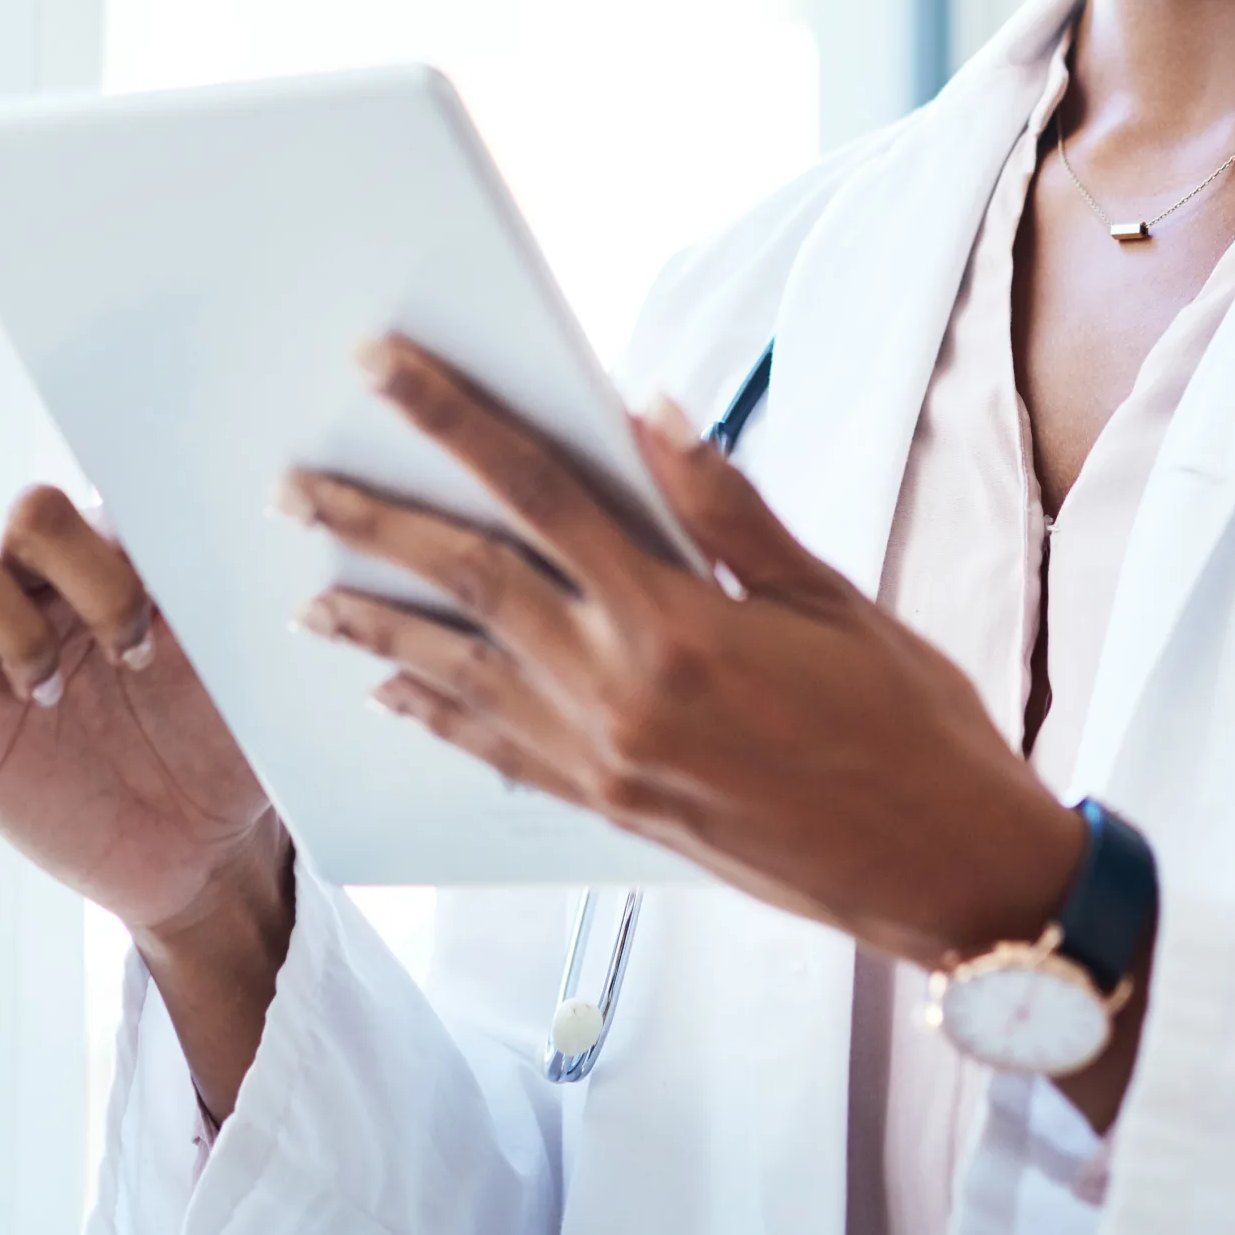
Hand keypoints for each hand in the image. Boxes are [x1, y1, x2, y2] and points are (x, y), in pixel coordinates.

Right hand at [0, 487, 290, 1113]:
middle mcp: (51, 582)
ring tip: (53, 690)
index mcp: (128, 555)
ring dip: (6, 621)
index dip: (142, 541)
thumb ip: (237, 594)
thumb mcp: (250, 667)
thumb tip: (264, 527)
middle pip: (29, 508)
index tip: (178, 618)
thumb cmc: (230, 743)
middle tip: (131, 657)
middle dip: (85, 580)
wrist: (201, 848)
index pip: (111, 486)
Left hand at [288, 338, 1087, 981]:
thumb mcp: (828, 594)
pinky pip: (498, 751)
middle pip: (469, 580)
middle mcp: (620, 691)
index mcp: (677, 620)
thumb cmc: (907, 719)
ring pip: (459, 674)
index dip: (453, 418)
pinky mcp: (611, 810)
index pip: (537, 490)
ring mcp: (606, 760)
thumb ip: (726, 508)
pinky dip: (437, 716)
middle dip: (373, 523)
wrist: (942, 868)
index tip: (382, 366)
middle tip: (292, 485)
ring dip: (375, 627)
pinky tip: (391, 695)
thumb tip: (648, 409)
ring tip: (304, 596)